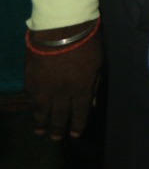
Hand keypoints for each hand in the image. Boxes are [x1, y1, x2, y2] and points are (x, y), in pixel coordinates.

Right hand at [25, 23, 103, 139]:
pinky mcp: (31, 81)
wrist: (60, 29)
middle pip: (59, 115)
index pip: (80, 112)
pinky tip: (34, 113)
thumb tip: (92, 103)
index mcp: (81, 88)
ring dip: (41, 123)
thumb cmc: (85, 42)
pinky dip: (33, 108)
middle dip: (58, 128)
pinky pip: (32, 99)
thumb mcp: (97, 63)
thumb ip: (93, 84)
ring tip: (40, 133)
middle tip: (56, 139)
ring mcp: (44, 88)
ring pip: (42, 111)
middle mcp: (62, 93)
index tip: (75, 134)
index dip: (78, 124)